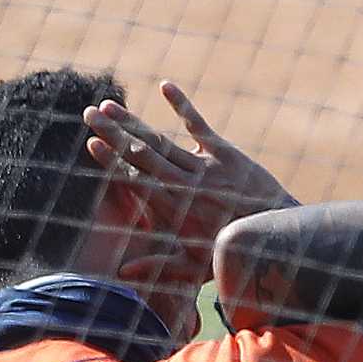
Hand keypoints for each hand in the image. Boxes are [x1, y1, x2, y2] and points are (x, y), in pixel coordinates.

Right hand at [84, 81, 299, 273]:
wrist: (274, 239)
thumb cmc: (231, 255)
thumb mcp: (193, 267)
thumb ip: (157, 266)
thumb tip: (121, 275)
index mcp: (174, 209)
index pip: (136, 180)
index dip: (112, 162)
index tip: (91, 144)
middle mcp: (185, 183)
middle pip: (142, 154)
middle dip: (113, 134)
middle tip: (88, 115)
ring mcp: (205, 166)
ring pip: (162, 140)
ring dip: (133, 121)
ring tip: (108, 105)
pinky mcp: (225, 153)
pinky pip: (199, 125)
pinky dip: (182, 106)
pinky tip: (165, 86)